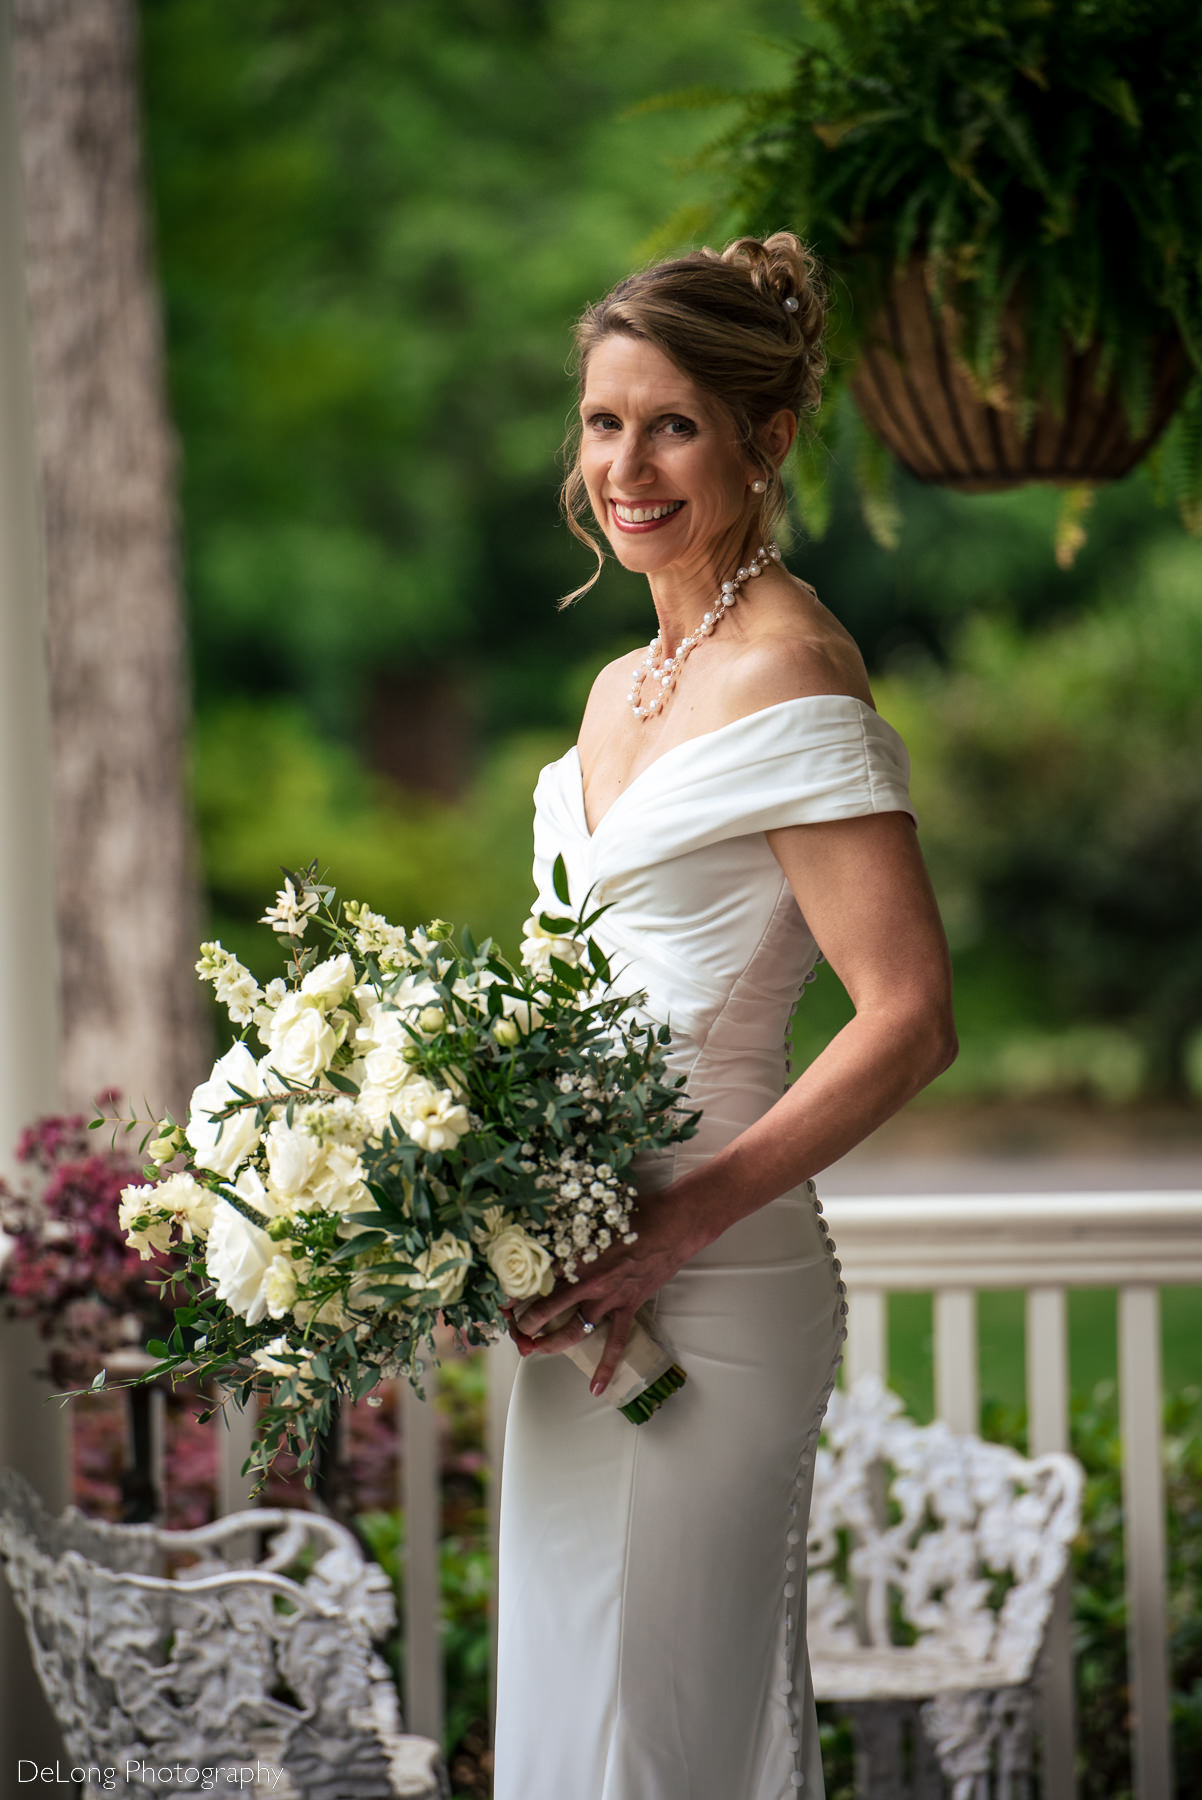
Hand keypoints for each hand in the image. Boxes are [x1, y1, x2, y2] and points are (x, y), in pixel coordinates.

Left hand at [510, 1179, 703, 1394]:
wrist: (674, 1223)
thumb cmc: (634, 1213)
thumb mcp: (594, 1215)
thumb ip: (570, 1228)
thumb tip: (545, 1228)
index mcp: (576, 1255)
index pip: (535, 1279)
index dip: (515, 1292)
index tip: (500, 1300)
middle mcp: (588, 1281)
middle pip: (547, 1310)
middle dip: (526, 1324)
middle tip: (513, 1330)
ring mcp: (609, 1298)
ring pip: (573, 1330)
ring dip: (551, 1343)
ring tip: (534, 1350)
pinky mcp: (629, 1307)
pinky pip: (616, 1342)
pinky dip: (606, 1366)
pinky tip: (595, 1388)